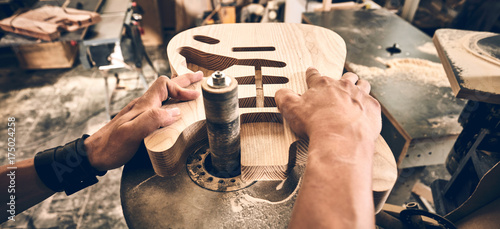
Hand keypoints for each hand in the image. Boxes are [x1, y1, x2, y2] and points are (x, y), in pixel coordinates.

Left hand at [84, 72, 202, 170]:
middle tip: (199, 77)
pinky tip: (174, 109)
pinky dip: (171, 102)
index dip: (182, 88)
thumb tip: (175, 112)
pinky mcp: (138, 122)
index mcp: (143, 105)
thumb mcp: (131, 133)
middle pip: (165, 86)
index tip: (196, 95)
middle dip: (184, 80)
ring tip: (191, 89)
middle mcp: (142, 106)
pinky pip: (159, 106)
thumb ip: (152, 120)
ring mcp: (140, 113)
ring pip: (162, 95)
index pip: (165, 86)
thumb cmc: (110, 146)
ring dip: (178, 90)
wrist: (92, 155)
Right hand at [275, 67, 380, 142]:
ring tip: (357, 91)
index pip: (314, 75)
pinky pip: (373, 103)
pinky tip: (366, 111)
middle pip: (345, 77)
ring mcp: (360, 95)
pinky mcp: (372, 108)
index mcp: (322, 85)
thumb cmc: (316, 124)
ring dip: (360, 87)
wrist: (341, 138)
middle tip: (340, 84)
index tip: (311, 72)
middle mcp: (343, 86)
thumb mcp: (291, 110)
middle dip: (342, 79)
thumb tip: (280, 93)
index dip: (311, 74)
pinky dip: (369, 106)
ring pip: (363, 84)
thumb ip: (284, 98)